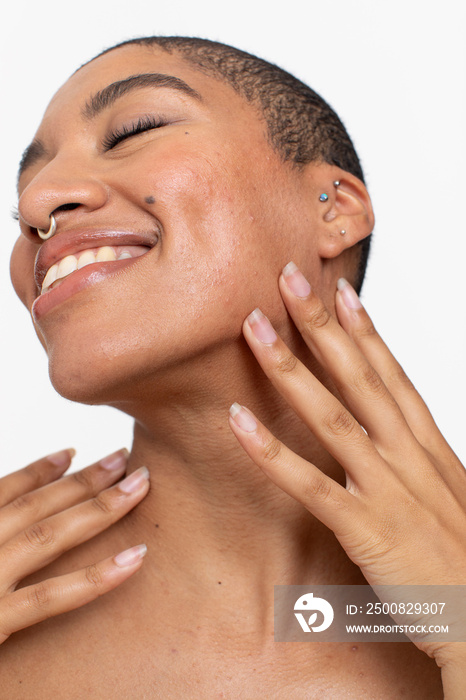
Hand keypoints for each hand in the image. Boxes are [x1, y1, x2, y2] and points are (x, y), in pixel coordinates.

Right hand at [0, 449, 148, 643]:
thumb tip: (12, 522)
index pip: (2, 492)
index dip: (39, 470)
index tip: (72, 453)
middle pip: (35, 506)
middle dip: (83, 480)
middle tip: (124, 458)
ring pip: (48, 537)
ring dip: (98, 508)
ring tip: (139, 486)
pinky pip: (50, 598)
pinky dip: (96, 577)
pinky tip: (135, 558)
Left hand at [229, 263, 465, 665]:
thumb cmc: (464, 559)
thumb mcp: (448, 494)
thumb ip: (415, 458)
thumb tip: (390, 432)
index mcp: (427, 447)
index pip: (391, 375)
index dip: (365, 331)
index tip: (340, 292)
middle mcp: (407, 457)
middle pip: (359, 377)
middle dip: (321, 326)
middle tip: (289, 280)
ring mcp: (386, 489)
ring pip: (331, 417)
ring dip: (290, 370)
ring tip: (255, 331)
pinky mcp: (365, 529)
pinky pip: (310, 484)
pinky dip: (272, 452)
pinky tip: (239, 422)